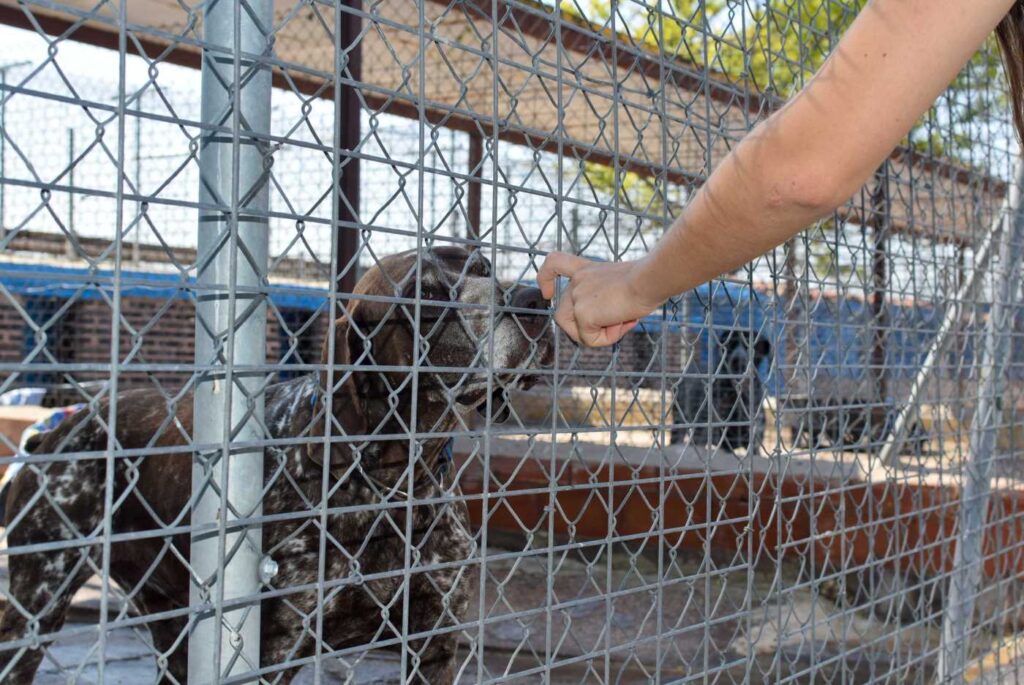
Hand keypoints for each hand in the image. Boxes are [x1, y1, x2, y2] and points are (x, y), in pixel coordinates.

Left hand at [537, 252, 663, 346]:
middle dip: (587, 328)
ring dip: (598, 334)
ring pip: (575, 331)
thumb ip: (607, 300)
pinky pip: (590, 339)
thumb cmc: (646, 280)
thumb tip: (611, 322)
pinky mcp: (582, 313)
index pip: (555, 263)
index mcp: (586, 269)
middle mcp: (577, 281)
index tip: (547, 293)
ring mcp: (577, 296)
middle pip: (564, 315)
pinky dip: (608, 338)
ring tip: (621, 323)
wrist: (648, 279)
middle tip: (617, 322)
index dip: (545, 279)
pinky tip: (624, 323)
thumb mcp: (621, 286)